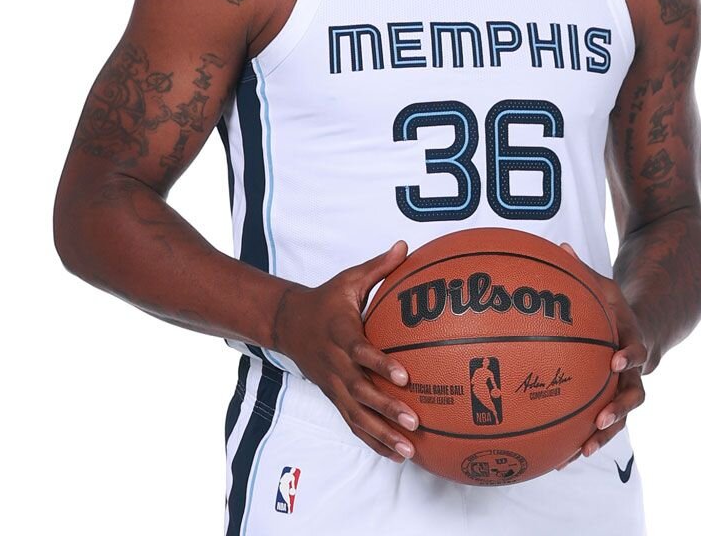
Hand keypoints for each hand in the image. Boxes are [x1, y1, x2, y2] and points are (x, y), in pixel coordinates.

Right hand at [270, 241, 420, 461]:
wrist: (287, 324)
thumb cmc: (326, 300)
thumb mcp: (349, 280)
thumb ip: (379, 267)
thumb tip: (406, 245)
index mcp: (341, 334)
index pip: (361, 352)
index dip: (381, 364)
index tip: (405, 376)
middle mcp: (335, 365)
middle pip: (361, 392)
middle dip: (387, 409)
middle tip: (414, 422)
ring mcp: (333, 385)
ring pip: (356, 415)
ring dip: (382, 434)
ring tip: (409, 450)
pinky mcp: (334, 397)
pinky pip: (353, 423)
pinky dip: (372, 441)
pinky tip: (395, 455)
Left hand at [558, 243, 649, 467]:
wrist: (647, 327)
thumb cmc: (616, 305)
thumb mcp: (605, 284)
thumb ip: (584, 271)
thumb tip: (559, 246)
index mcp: (635, 340)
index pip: (639, 349)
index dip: (631, 356)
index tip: (615, 361)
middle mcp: (636, 370)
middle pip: (635, 395)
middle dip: (619, 410)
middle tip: (601, 421)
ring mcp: (626, 390)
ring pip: (620, 418)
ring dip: (603, 437)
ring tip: (579, 453)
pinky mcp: (613, 402)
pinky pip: (601, 425)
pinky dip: (583, 440)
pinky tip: (558, 459)